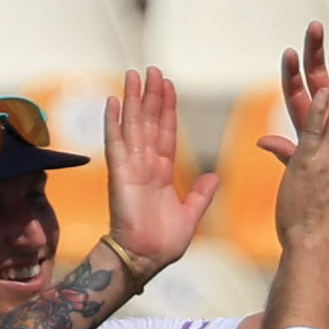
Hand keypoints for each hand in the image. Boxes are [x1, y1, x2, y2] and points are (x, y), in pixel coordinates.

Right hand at [102, 66, 214, 275]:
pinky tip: (114, 101)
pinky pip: (116, 143)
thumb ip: (201, 195)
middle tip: (152, 69)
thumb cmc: (163, 243)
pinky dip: (114, 122)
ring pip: (134, 125)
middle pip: (150, 122)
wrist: (145, 258)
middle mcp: (145, 165)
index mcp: (162, 173)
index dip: (168, 109)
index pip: (167, 132)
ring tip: (133, 74)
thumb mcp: (191, 216)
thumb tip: (215, 176)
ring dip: (133, 99)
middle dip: (152, 95)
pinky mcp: (119, 174)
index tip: (169, 86)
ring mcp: (131, 167)